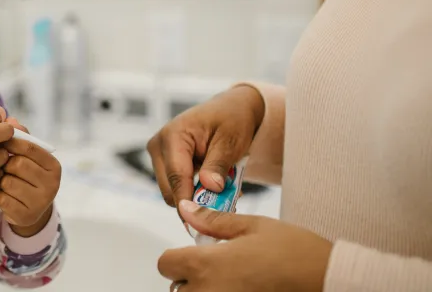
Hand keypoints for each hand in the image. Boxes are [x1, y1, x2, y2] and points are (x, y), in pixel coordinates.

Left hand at [0, 118, 60, 236]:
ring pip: (8, 182)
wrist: (30, 210)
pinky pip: (2, 198)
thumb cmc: (27, 176)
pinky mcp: (26, 215)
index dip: (11, 142)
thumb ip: (20, 136)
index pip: (29, 147)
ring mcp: (41, 202)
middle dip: (6, 164)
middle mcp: (52, 184)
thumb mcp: (27, 156)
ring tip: (6, 182)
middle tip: (5, 167)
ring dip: (2, 181)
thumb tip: (8, 117)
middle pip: (17, 164)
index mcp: (54, 166)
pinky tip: (6, 196)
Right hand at [147, 85, 263, 209]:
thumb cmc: (231, 119)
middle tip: (224, 205)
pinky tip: (213, 186)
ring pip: (172, 191)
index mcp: (173, 135)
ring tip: (223, 192)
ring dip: (196, 197)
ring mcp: (159, 154)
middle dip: (194, 200)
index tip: (202, 220)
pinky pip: (176, 186)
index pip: (176, 177)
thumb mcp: (231, 141)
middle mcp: (159, 145)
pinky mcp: (165, 162)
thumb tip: (209, 187)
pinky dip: (195, 191)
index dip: (188, 201)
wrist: (230, 109)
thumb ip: (218, 165)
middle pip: (169, 189)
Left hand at [158, 200, 332, 291]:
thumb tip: (186, 210)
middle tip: (218, 270)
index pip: (165, 264)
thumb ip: (212, 221)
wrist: (329, 281)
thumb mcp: (253, 227)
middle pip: (177, 289)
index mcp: (206, 265)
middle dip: (190, 279)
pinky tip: (242, 290)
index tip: (195, 255)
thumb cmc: (296, 252)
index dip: (177, 257)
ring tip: (231, 282)